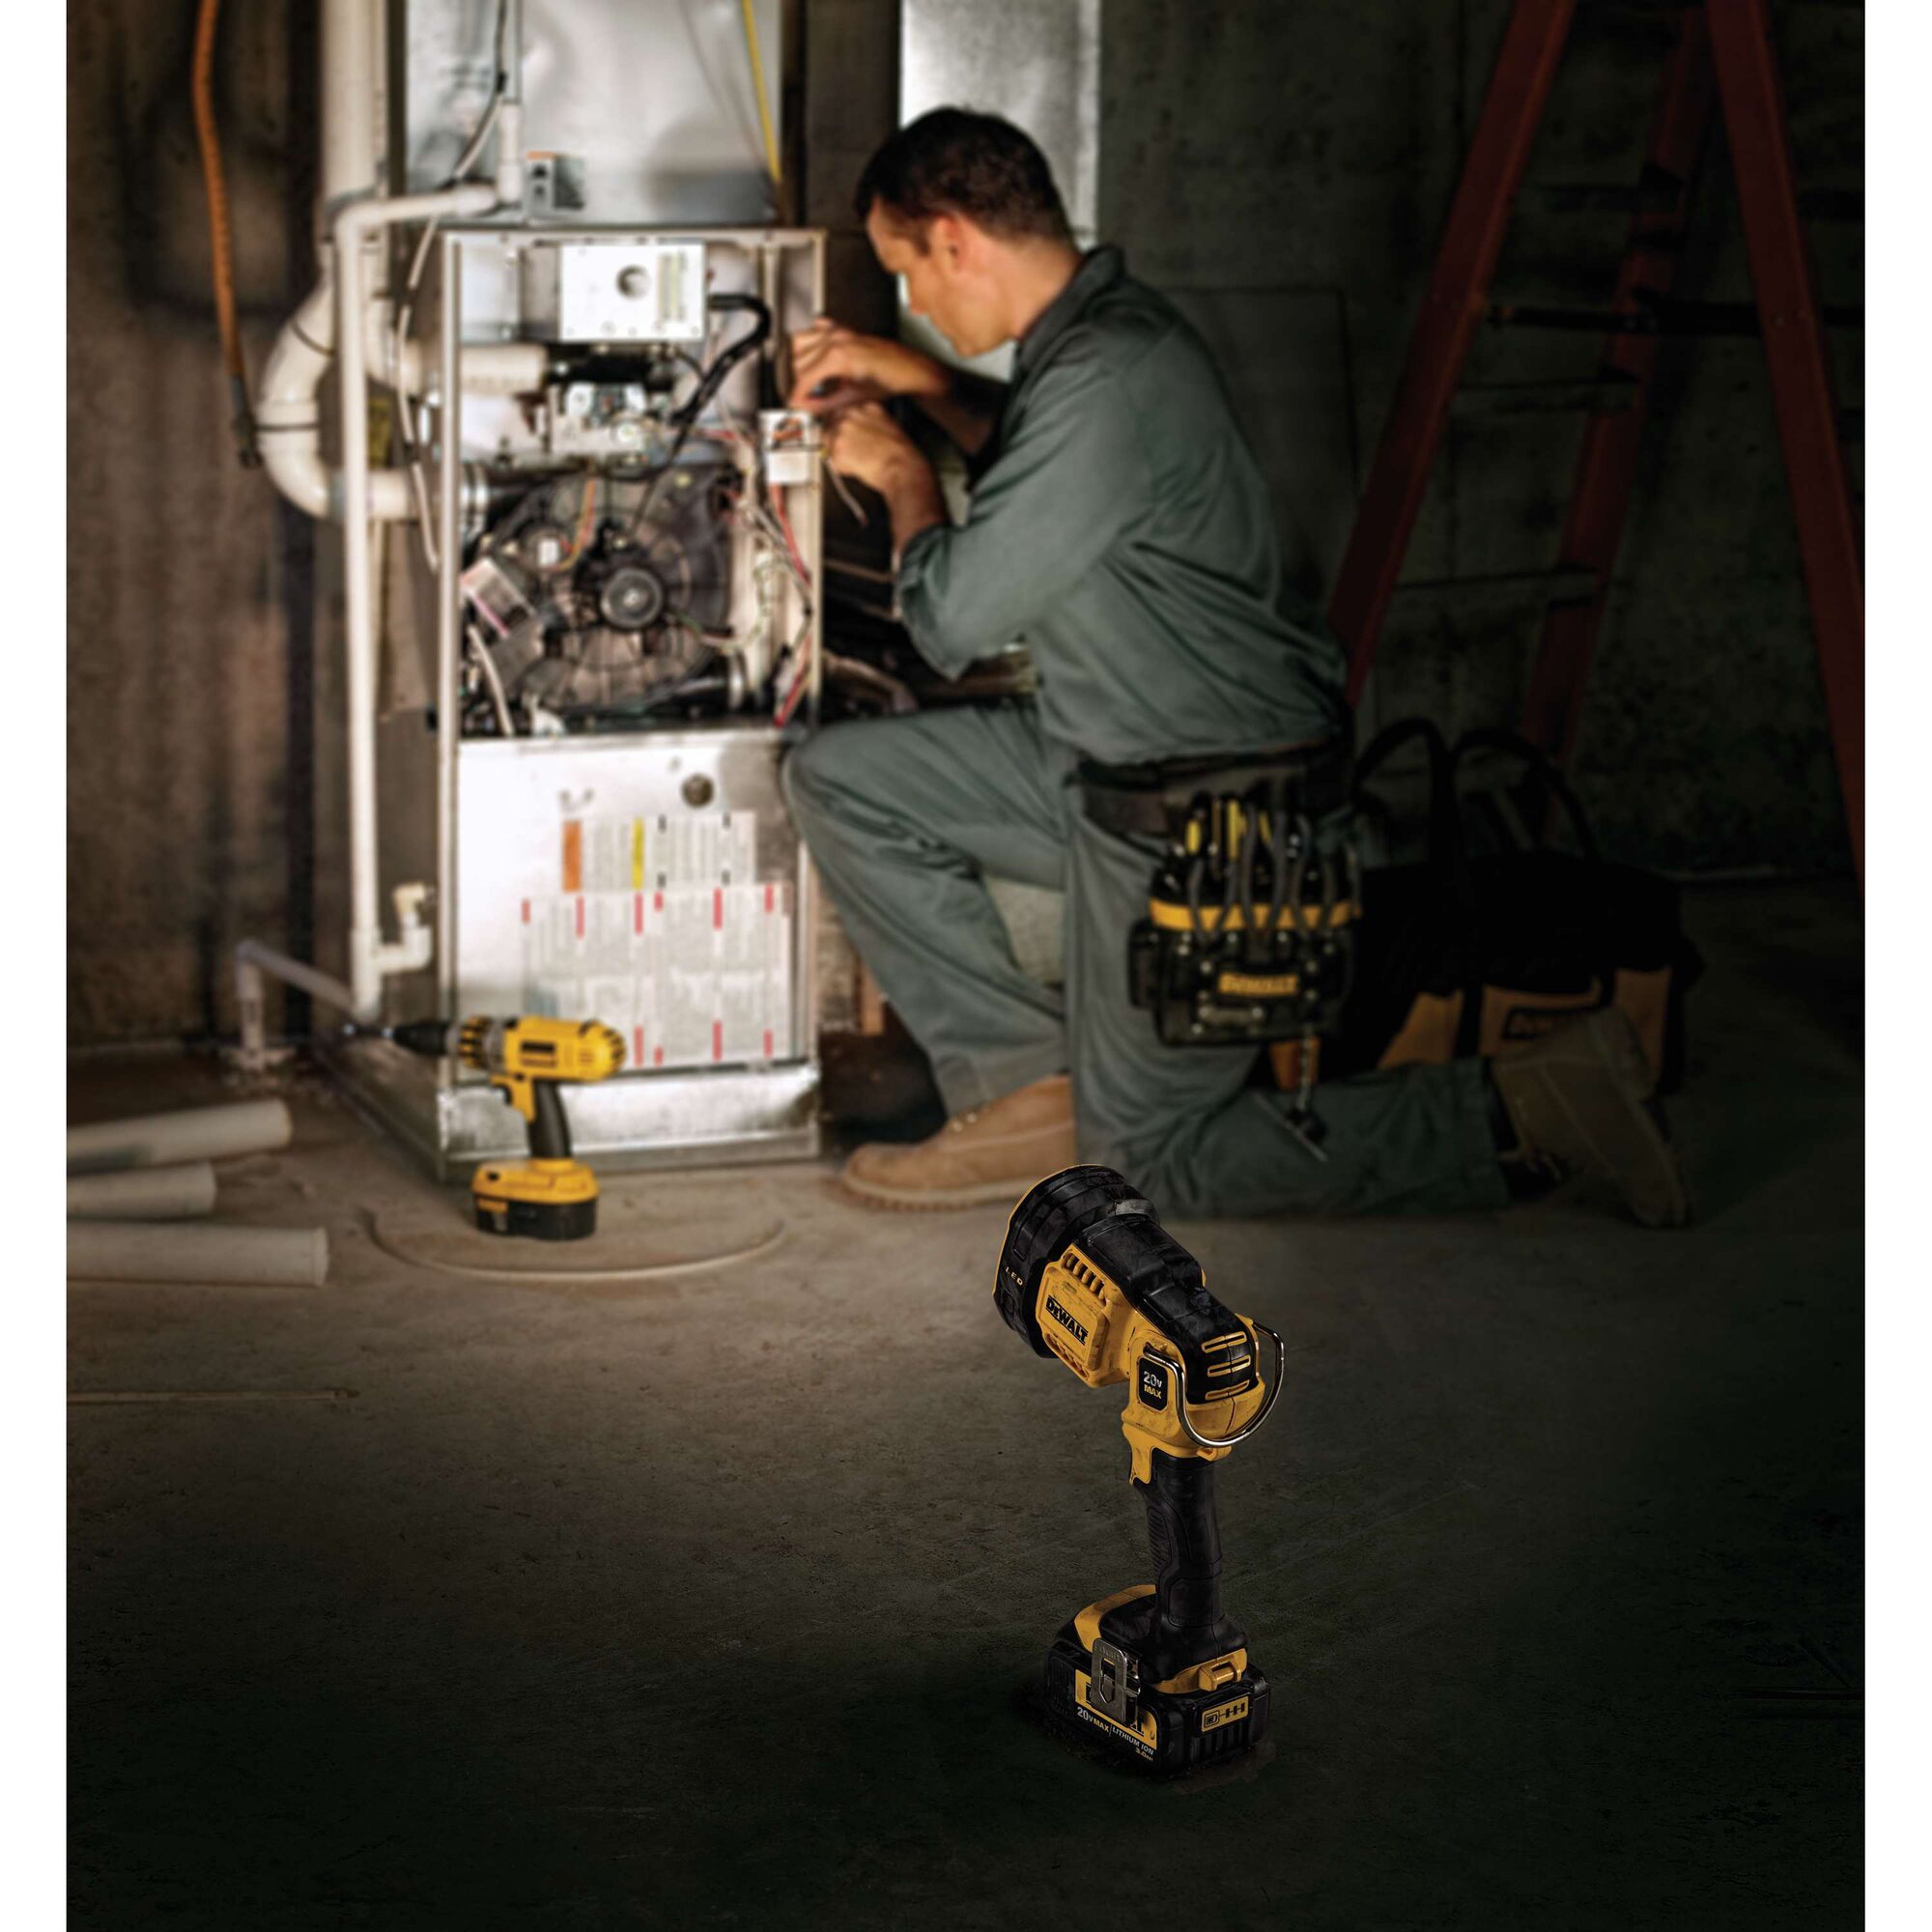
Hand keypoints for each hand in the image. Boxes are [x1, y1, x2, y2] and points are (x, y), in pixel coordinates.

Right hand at [787, 319, 946, 415]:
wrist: (908, 369)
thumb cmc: (889, 381)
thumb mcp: (853, 398)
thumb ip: (824, 404)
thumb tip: (806, 406)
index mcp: (837, 356)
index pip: (803, 376)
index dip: (797, 393)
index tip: (795, 402)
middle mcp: (835, 339)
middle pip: (797, 359)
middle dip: (798, 379)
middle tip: (804, 394)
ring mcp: (838, 330)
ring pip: (800, 341)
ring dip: (800, 360)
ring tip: (809, 377)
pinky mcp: (843, 328)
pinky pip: (815, 328)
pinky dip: (811, 341)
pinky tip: (817, 356)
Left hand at [820, 401, 922, 493]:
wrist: (902, 468)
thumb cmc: (901, 453)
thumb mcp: (889, 425)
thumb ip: (869, 423)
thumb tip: (858, 433)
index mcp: (865, 406)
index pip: (843, 412)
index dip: (843, 427)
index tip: (847, 436)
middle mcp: (851, 414)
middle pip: (830, 425)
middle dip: (836, 439)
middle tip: (850, 452)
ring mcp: (842, 431)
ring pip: (828, 443)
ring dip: (838, 454)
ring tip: (858, 462)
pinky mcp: (837, 450)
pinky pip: (833, 461)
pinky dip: (842, 468)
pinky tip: (858, 468)